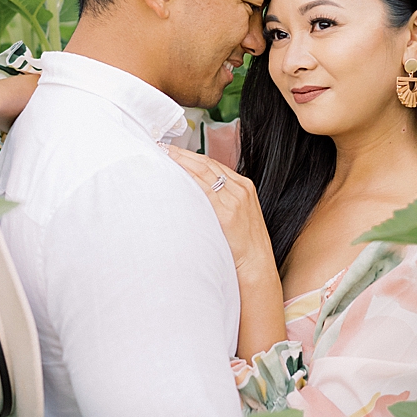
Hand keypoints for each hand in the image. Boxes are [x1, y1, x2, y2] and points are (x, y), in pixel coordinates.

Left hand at [165, 144, 285, 360]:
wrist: (256, 269)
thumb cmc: (242, 249)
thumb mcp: (236, 219)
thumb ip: (219, 204)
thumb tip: (193, 198)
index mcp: (244, 187)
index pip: (212, 164)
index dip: (190, 156)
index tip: (172, 151)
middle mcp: (240, 189)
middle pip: (206, 163)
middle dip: (182, 154)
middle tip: (160, 147)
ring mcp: (235, 198)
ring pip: (203, 172)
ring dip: (181, 161)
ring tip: (161, 155)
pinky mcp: (228, 211)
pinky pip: (203, 189)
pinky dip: (187, 178)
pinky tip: (173, 174)